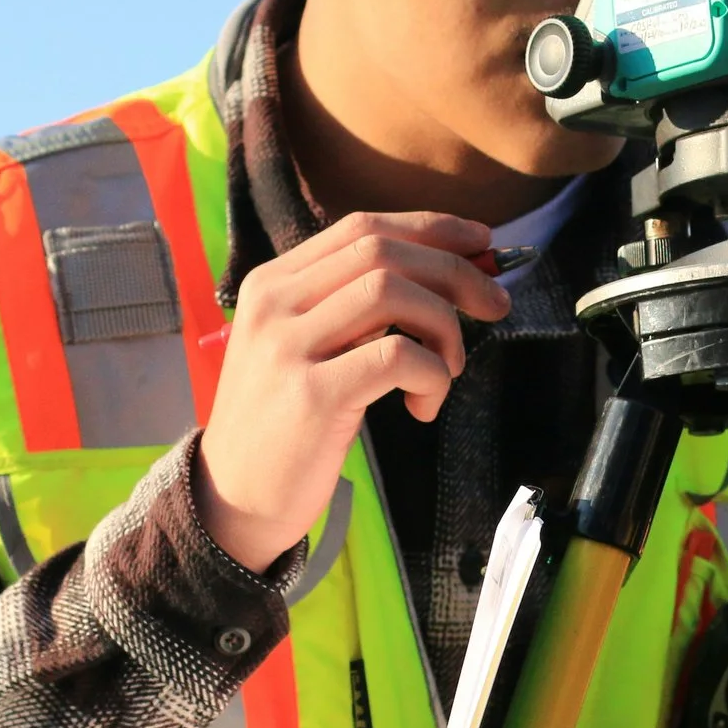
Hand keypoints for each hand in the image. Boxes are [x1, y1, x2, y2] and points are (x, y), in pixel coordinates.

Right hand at [194, 211, 510, 572]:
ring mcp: (288, 347)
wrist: (231, 500)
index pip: (363, 227)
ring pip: (392, 292)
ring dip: (444, 327)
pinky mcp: (311, 395)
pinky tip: (423, 406)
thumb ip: (362, 308)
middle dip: (455, 270)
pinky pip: (397, 356)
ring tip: (447, 370)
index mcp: (274, 282)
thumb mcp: (311, 347)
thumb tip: (457, 272)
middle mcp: (274, 303)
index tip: (481, 242)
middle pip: (382, 251)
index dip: (432, 228)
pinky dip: (432, 375)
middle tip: (496, 304)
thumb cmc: (288, 424)